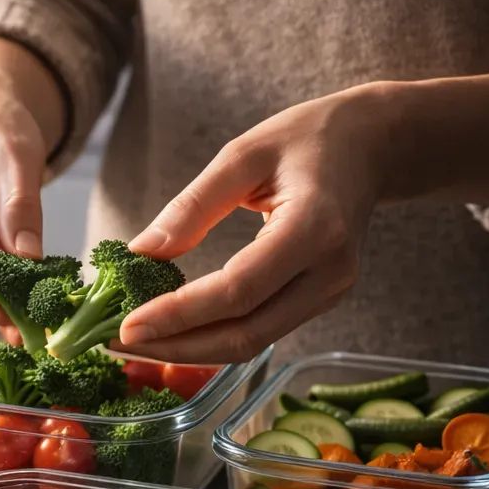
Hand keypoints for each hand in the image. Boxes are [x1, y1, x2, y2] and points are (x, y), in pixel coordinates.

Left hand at [119, 87, 384, 362]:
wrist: (373, 146)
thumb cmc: (308, 139)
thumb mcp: (243, 154)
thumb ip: (192, 205)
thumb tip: (139, 253)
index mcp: (315, 228)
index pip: (238, 291)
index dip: (179, 316)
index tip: (125, 327)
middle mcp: (330, 272)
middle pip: (246, 334)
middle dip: (176, 347)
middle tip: (115, 343)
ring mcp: (331, 292)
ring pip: (253, 342)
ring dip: (190, 349)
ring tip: (133, 341)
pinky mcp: (321, 300)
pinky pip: (261, 331)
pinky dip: (212, 337)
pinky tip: (172, 329)